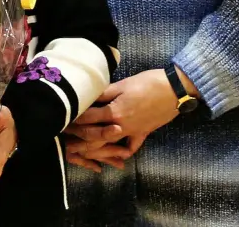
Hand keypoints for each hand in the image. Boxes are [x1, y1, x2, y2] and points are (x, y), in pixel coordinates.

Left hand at [63, 69, 177, 170]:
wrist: (175, 90)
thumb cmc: (148, 82)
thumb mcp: (123, 84)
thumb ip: (103, 93)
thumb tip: (86, 96)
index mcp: (114, 111)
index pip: (88, 118)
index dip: (74, 118)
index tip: (63, 119)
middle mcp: (121, 126)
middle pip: (94, 137)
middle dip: (78, 139)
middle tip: (65, 140)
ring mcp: (132, 132)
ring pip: (109, 146)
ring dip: (94, 150)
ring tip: (80, 152)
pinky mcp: (142, 134)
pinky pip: (129, 148)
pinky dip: (120, 153)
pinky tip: (112, 155)